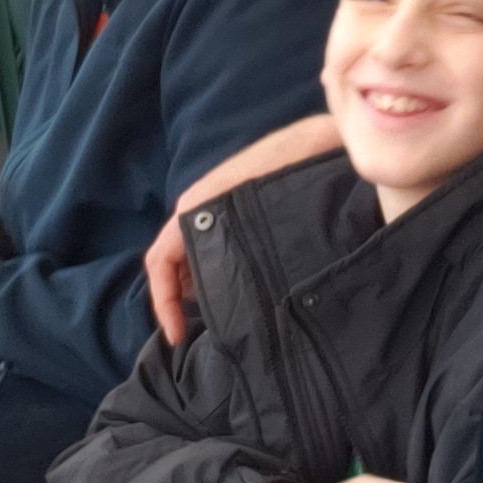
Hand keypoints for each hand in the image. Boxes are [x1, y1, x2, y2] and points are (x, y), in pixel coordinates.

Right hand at [142, 115, 345, 342]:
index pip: (160, 261)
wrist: (321, 146)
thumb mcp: (251, 209)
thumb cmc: (290, 171)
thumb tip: (203, 295)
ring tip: (219, 321)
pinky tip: (239, 296)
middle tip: (195, 333)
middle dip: (177, 301)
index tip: (178, 336)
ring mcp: (221, 212)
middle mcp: (202, 210)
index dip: (163, 302)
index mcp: (196, 208)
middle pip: (173, 263)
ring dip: (196, 289)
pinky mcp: (240, 216)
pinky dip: (216, 276)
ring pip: (194, 258)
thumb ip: (226, 249)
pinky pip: (216, 251)